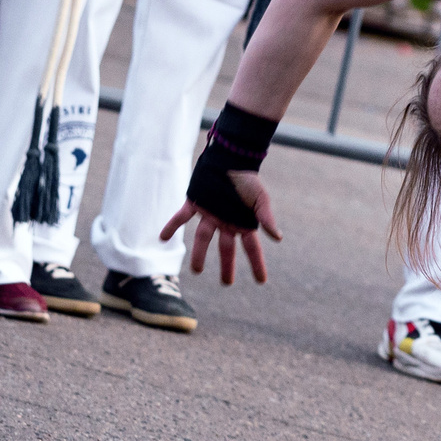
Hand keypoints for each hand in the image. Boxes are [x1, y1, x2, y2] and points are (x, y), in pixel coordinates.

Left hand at [159, 174, 282, 284]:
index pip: (252, 249)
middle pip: (226, 249)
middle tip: (227, 283)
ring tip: (196, 271)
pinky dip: (171, 227)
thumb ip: (266, 219)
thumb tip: (278, 238)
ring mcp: (210, 213)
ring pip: (203, 238)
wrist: (230, 157)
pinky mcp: (195, 203)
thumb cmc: (248, 178)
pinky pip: (181, 218)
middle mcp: (226, 221)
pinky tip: (162, 239)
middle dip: (227, 266)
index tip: (261, 281)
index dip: (256, 265)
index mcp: (243, 222)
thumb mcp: (260, 199)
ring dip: (199, 254)